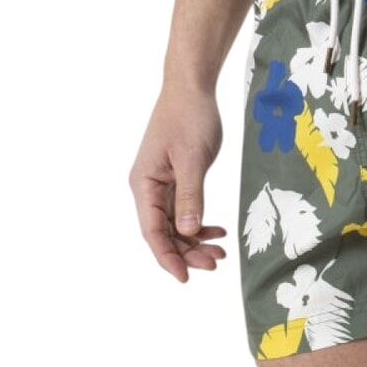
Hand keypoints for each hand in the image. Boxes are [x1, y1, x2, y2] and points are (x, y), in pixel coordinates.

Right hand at [129, 86, 226, 281]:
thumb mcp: (192, 159)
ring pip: (175, 226)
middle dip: (188, 253)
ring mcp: (160, 186)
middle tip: (216, 263)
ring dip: (196, 242)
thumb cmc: (189, 118)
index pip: (153, 231)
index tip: (185, 278)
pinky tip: (218, 232)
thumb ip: (190, 197)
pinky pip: (183, 213)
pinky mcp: (174, 181)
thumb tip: (189, 232)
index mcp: (144, 184)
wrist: (191, 89)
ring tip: (221, 252)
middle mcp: (147, 188)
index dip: (168, 257)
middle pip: (164, 233)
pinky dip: (200, 225)